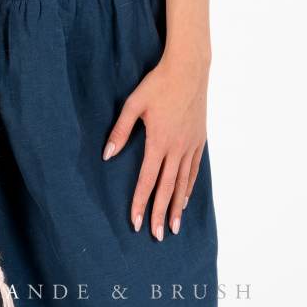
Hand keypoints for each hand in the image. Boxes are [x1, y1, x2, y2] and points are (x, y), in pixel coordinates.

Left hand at [102, 50, 209, 239]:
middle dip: (160, 213)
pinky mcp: (199, 139)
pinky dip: (189, 187)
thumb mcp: (133, 104)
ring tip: (173, 227)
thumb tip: (107, 154)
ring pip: (183, 183)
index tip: (136, 222)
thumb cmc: (158, 84)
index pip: (147, 180)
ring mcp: (191, 145)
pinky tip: (185, 199)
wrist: (188, 70)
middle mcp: (177, 148)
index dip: (140, 202)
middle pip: (167, 188)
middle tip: (157, 236)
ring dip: (177, 206)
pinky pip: (195, 170)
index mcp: (158, 141)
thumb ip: (120, 130)